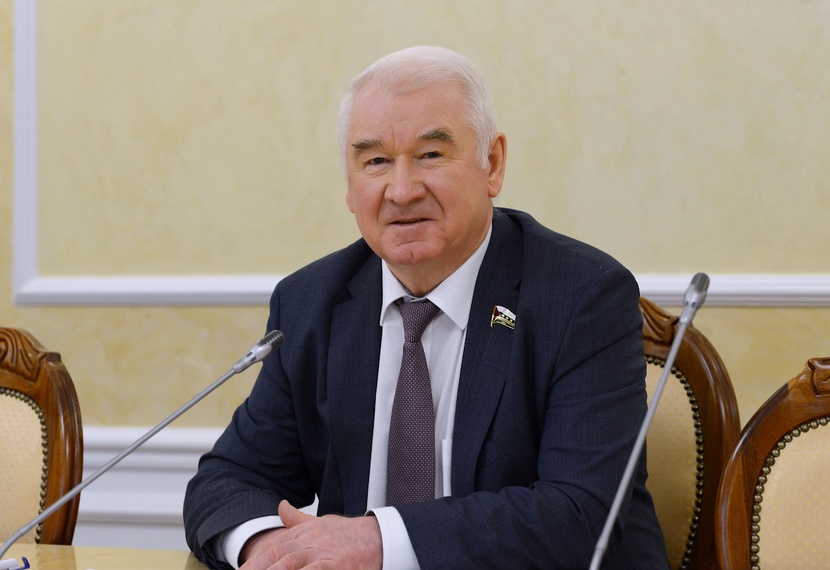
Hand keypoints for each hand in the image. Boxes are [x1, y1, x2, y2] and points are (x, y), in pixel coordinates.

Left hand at [239, 500, 382, 569]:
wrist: (378, 537)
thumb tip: (281, 507)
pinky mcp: (334, 566)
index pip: (271, 549)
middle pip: (275, 558)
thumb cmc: (348, 534)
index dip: (253, 562)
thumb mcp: (319, 522)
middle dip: (257, 569)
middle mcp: (307, 544)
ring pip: (288, 564)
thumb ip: (296, 518)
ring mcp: (320, 555)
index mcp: (302, 535)